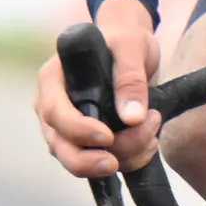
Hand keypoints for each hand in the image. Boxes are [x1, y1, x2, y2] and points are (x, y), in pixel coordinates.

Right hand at [37, 0, 158, 178]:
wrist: (132, 49)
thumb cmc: (124, 41)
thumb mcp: (132, 46)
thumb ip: (131, 78)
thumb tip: (132, 117)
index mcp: (54, 79)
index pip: (53, 112)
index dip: (77, 130)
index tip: (106, 137)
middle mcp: (54, 107)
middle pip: (58, 146)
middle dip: (88, 161)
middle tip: (116, 164)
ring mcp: (68, 128)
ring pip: (80, 159)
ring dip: (120, 157)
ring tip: (152, 133)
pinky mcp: (88, 142)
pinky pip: (100, 162)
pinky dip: (128, 161)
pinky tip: (149, 143)